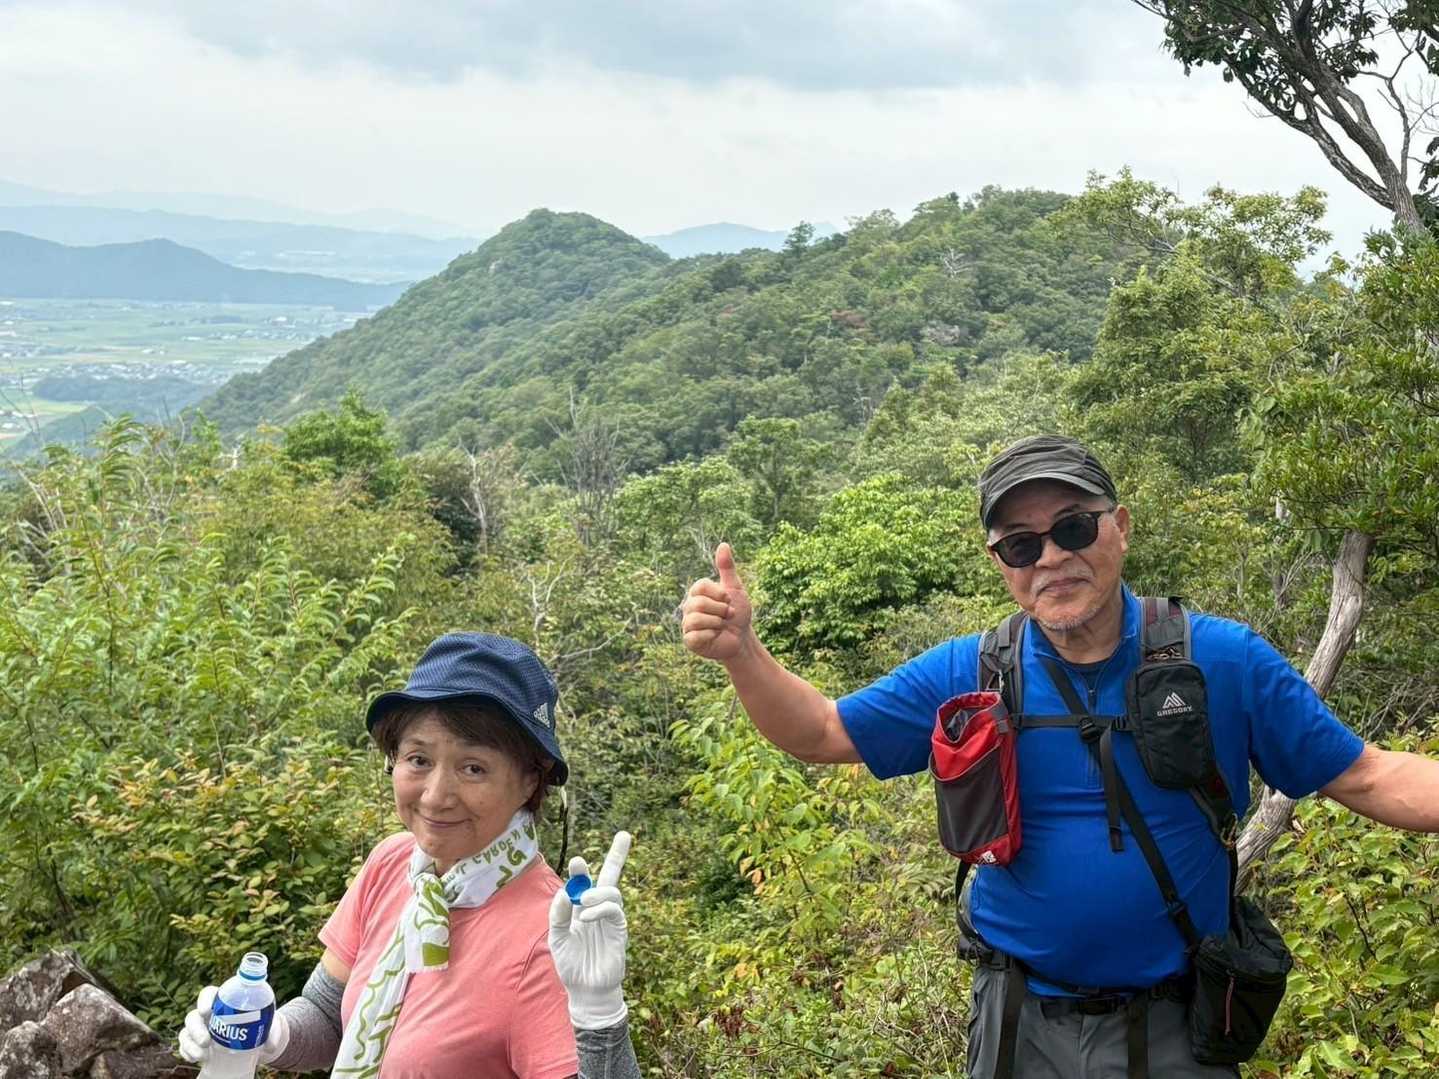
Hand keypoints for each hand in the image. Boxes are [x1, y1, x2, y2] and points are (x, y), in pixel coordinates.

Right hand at [177, 985, 289, 1064]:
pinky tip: (195, 1059)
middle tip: (207, 1041)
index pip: (208, 994)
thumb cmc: (258, 1025)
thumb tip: (270, 1046)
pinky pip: (185, 1047)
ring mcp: (199, 1029)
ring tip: (203, 1055)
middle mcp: (207, 1014)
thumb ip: (270, 1033)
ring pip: (186, 1032)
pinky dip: (188, 1053)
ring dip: (190, 1044)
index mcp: (222, 1001)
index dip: (204, 1000)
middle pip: (193, 1016)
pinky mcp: (196, 1044)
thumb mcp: (267, 1025)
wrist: (252, 1040)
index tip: (207, 1010)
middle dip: (196, 1028)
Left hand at [548, 831, 631, 1030]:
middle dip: (619, 855)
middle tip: (625, 834)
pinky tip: (586, 916)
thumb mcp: (556, 938)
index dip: (582, 869)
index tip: (576, 861)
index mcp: (581, 907)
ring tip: (582, 903)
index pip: (585, 881)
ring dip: (597, 892)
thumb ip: (557, 915)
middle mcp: (598, 908)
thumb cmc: (570, 964)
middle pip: (612, 876)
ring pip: (612, 892)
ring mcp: (610, 918)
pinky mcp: (619, 930)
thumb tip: (565, 893)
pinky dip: (600, 909)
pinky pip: (614, 910)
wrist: (584, 990)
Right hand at [682, 543, 753, 662]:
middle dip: (721, 610)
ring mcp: (688, 624)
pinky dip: (711, 635)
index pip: (701, 586)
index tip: (728, 600)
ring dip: (717, 623)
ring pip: (697, 619)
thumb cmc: (738, 612)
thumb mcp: (734, 588)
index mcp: (697, 593)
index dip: (719, 594)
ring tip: (722, 626)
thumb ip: (727, 567)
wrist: (742, 638)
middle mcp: (689, 607)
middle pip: (699, 603)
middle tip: (729, 615)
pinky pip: (696, 635)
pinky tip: (715, 636)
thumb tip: (723, 544)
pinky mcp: (690, 641)